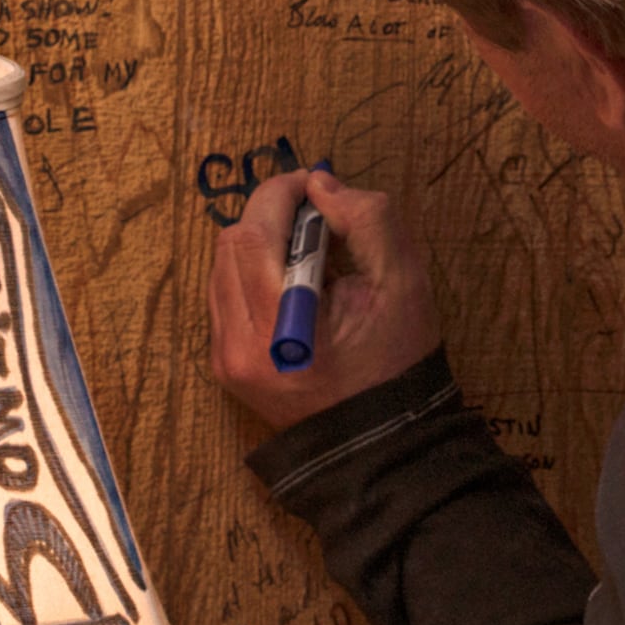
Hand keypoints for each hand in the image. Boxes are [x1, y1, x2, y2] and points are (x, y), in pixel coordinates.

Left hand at [206, 169, 442, 436]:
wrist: (380, 440)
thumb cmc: (397, 362)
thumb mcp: (402, 281)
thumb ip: (367, 219)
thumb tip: (320, 184)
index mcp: (281, 327)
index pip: (255, 234)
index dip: (280, 194)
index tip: (313, 183)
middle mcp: (238, 345)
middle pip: (230, 244)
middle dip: (269, 215)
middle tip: (315, 215)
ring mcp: (226, 359)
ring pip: (221, 266)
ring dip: (260, 243)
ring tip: (309, 254)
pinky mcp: (224, 366)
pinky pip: (224, 296)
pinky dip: (253, 274)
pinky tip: (294, 286)